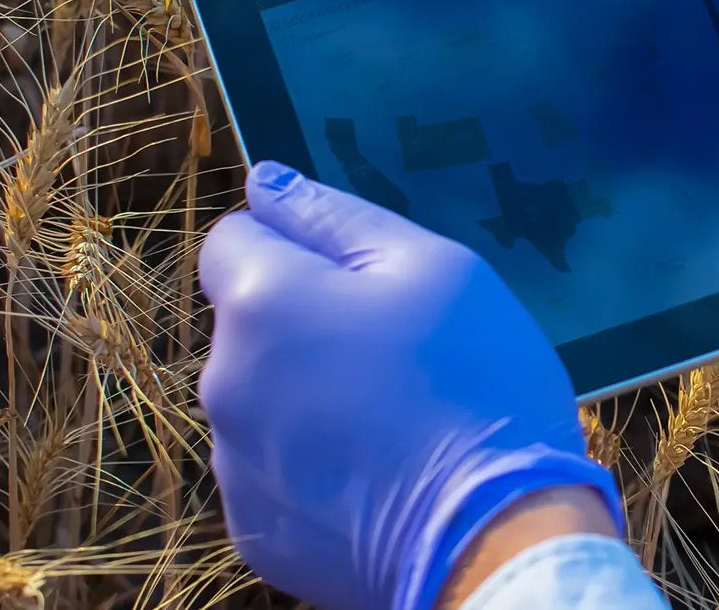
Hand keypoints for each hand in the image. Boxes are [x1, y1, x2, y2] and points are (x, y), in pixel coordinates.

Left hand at [198, 161, 622, 609]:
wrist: (495, 536)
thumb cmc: (476, 382)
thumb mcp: (432, 267)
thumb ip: (334, 216)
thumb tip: (264, 183)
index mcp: (261, 302)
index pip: (233, 239)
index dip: (295, 246)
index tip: (358, 279)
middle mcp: (223, 380)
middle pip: (248, 325)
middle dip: (303, 326)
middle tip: (394, 353)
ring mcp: (234, 463)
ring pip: (260, 399)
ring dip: (304, 397)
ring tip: (392, 421)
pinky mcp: (254, 530)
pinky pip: (272, 472)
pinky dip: (310, 467)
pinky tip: (376, 474)